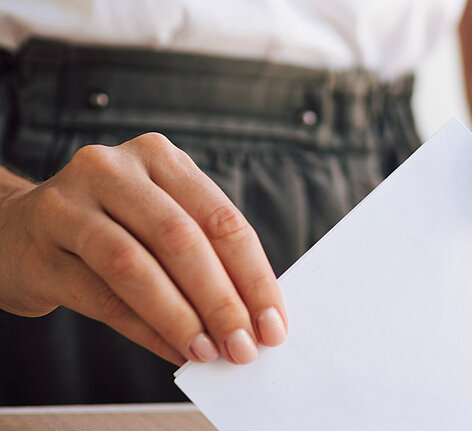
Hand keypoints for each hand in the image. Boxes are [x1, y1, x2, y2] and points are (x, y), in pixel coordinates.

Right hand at [0, 133, 286, 364]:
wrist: (14, 229)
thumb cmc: (109, 227)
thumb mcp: (159, 219)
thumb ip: (202, 254)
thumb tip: (252, 314)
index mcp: (159, 157)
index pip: (221, 219)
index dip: (253, 275)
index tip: (274, 321)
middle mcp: (114, 169)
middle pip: (181, 239)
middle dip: (221, 300)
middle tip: (245, 346)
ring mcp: (69, 203)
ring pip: (136, 266)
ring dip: (181, 318)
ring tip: (209, 352)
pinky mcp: (39, 247)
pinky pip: (100, 297)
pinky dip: (144, 330)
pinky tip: (173, 351)